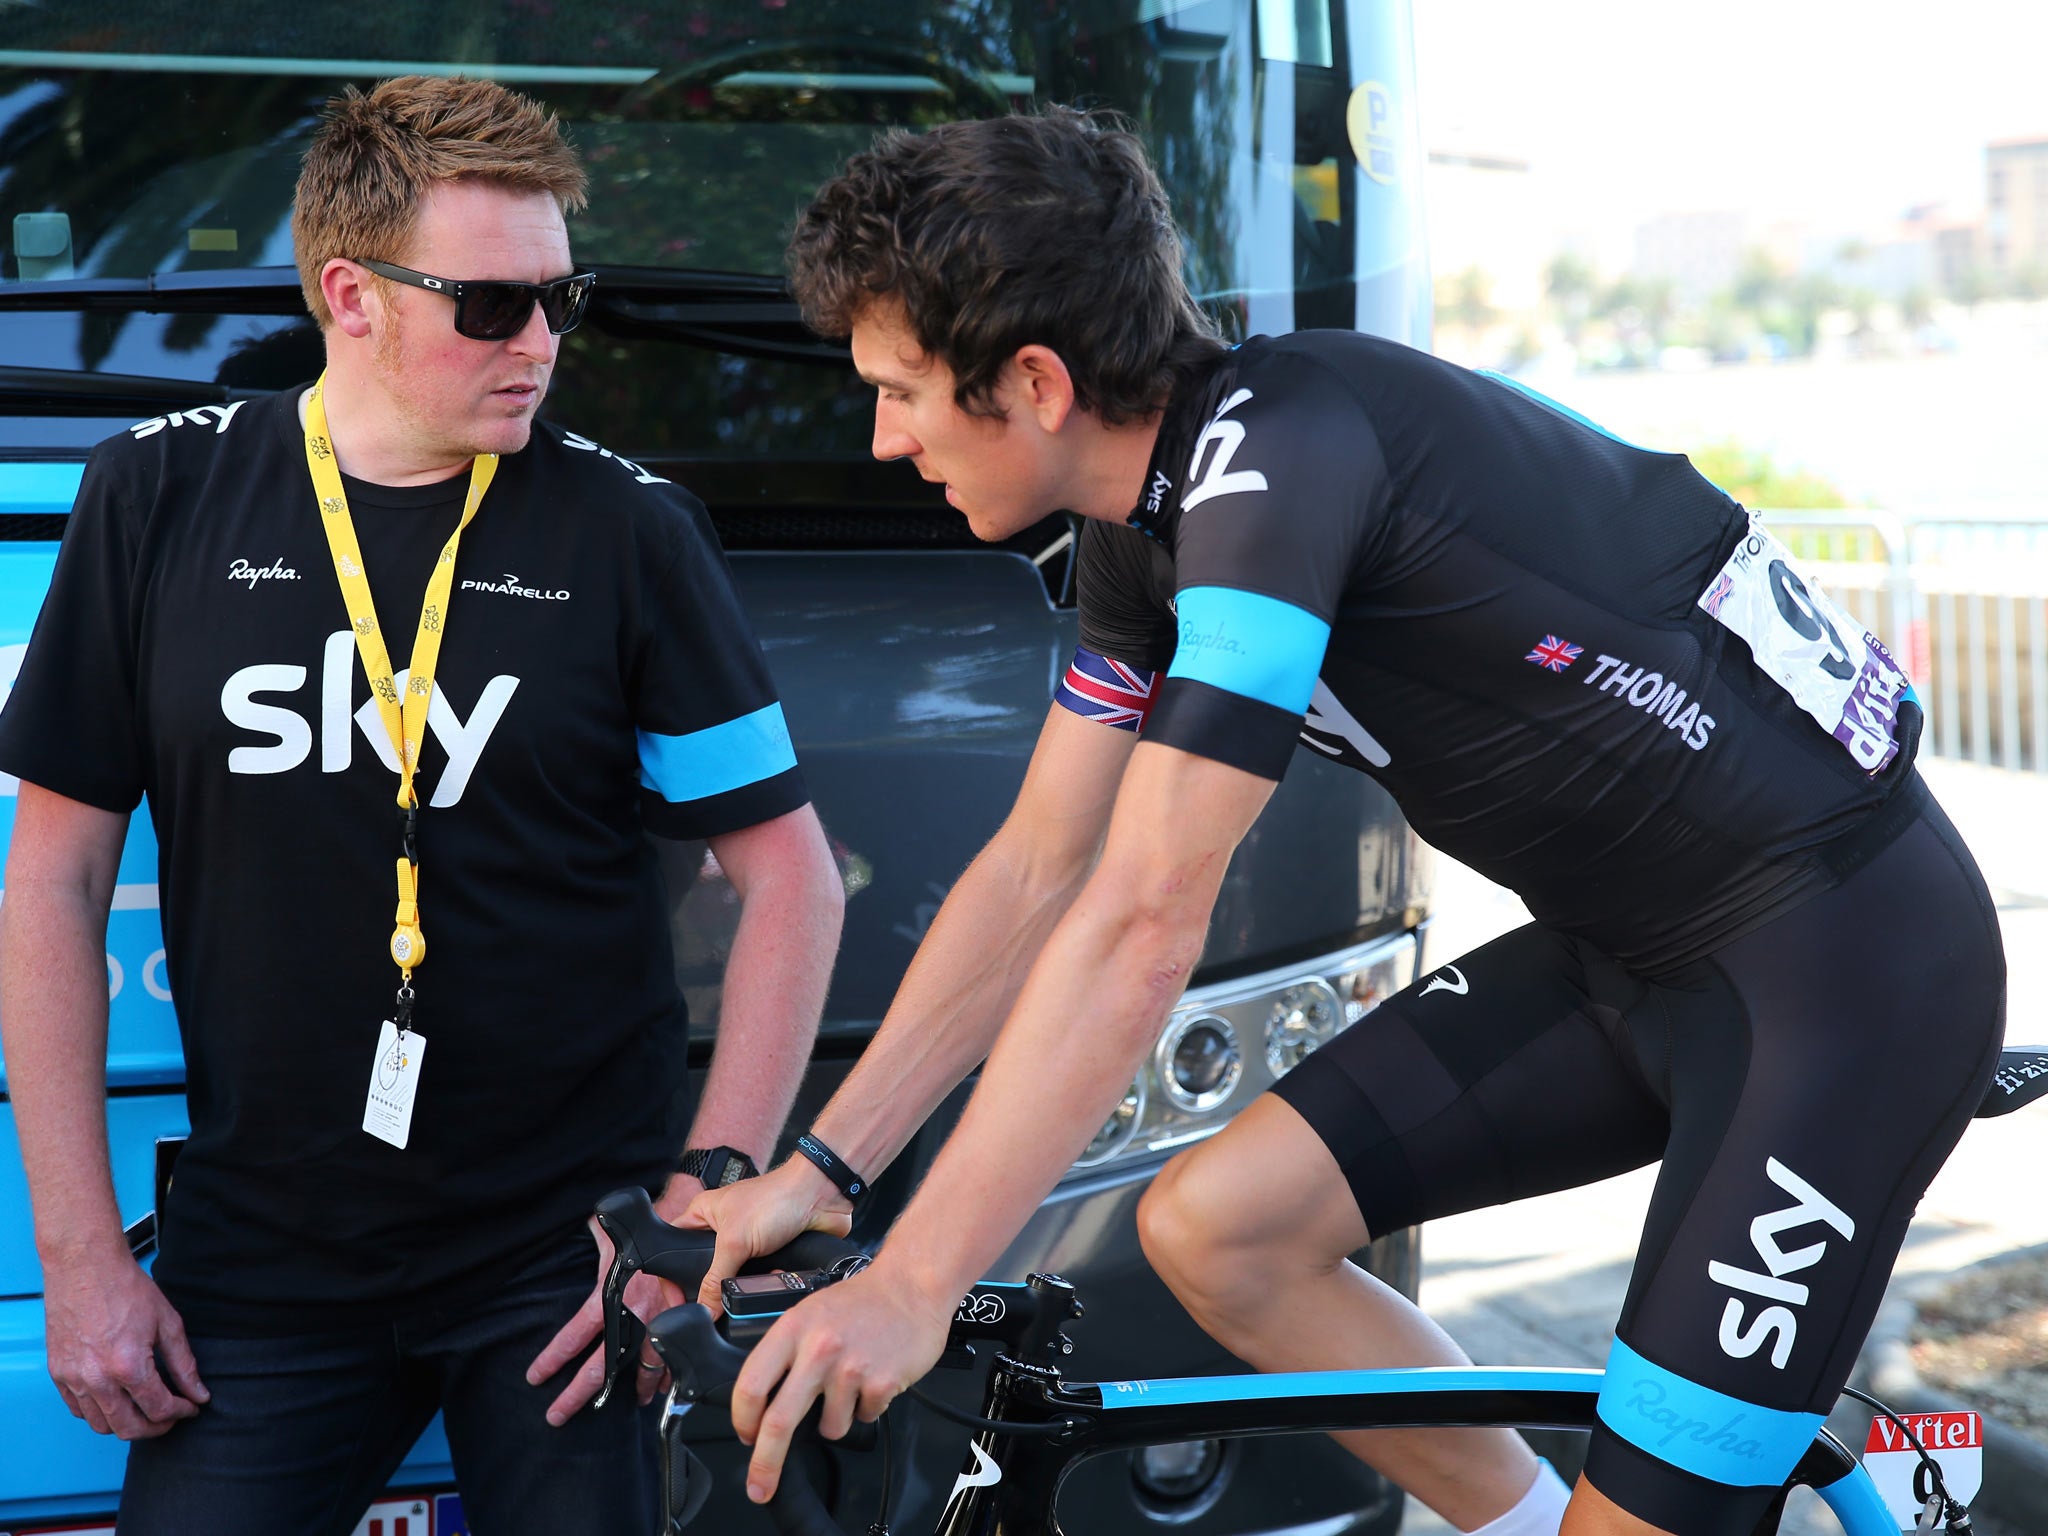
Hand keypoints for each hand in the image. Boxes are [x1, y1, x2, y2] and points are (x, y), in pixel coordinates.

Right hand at [43, 1254, 208, 1439]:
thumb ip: (184, 1364)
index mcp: (128, 1366)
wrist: (85, 1267)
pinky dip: (99, 1413)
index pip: (159, 1409)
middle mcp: (96, 1379)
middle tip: (171, 1415)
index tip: (191, 1407)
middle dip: (156, 1427)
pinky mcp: (58, 1374)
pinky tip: (117, 1399)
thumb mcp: (168, 1323)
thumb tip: (199, 1393)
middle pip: (129, 1428)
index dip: (181, 1412)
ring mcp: (73, 1379)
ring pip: (101, 1425)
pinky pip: (78, 1410)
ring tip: (146, 1409)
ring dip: (127, 1424)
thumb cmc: (126, 1288)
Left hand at [526, 1176, 701, 1422]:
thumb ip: (599, 1241)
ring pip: (644, 1369)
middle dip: (576, 1395)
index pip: (573, 1337)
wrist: (694, 1225)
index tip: (536, 1376)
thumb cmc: (652, 1227)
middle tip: (558, 1414)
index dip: (552, 1359)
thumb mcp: (614, 1235)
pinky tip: (669, 1384)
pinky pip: (676, 1355)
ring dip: (635, 1389)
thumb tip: (590, 1227)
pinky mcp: (684, 1321)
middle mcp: (633, 1318)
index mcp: (609, 1298)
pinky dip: (672, 1373)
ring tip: (631, 1403)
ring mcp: (660, 1324)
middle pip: (599, 1368)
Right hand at [688, 1160, 852, 1314]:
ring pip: (731, 1279)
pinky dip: (762, 1285)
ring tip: (743, 1291)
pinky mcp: (767, 1255)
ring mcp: (745, 1243)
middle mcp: (721, 1229)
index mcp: (703, 1214)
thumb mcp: (735, 1240)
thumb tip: (704, 1310)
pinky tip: (767, 1283)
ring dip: (739, 1287)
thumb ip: (716, 1278)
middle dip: (711, 1287)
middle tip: (711, 1305)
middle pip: (702, 1270)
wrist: (821, 1197)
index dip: (670, 1277)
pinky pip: (756, 1280)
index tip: (677, 1303)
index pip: (673, 1249)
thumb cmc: (777, 1197)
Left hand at [729, 1262, 950, 1503]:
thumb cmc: (860, 1301)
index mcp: (793, 1329)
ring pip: (829, 1427)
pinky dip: (868, 1406)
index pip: (751, 1385)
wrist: (911, 1286)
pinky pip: (864, 1417)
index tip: (746, 1436)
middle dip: (766, 1463)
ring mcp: (851, 1368)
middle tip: (760, 1486)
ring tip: (851, 1383)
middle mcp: (818, 1349)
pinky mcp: (882, 1383)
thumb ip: (785, 1352)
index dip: (742, 1420)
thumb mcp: (809, 1313)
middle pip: (779, 1422)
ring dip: (837, 1417)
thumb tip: (762, 1401)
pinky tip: (874, 1377)